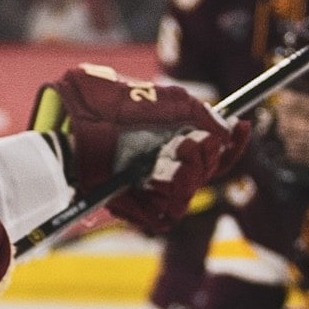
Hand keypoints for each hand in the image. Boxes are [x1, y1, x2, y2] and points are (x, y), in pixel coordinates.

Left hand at [35, 66, 251, 236]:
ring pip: (192, 190)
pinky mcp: (135, 208)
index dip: (232, 141)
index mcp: (168, 143)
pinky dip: (177, 189)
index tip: (243, 123)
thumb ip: (191, 110)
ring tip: (188, 148)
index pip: (211, 151)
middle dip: (213, 155)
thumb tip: (222, 126)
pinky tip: (174, 168)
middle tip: (203, 140)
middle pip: (208, 172)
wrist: (66, 129)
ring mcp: (149, 189)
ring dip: (197, 169)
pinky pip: (168, 211)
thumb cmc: (101, 108)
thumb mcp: (152, 98)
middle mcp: (162, 167)